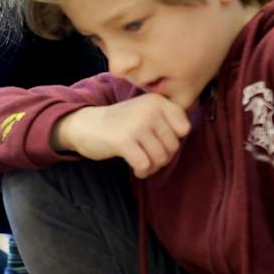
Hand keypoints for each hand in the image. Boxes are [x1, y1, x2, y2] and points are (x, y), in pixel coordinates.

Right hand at [52, 96, 191, 177]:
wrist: (86, 125)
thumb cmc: (121, 123)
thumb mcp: (145, 112)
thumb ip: (167, 119)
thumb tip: (186, 134)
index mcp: (157, 101)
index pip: (184, 128)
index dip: (174, 140)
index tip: (158, 142)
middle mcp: (149, 110)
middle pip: (173, 146)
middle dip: (163, 158)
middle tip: (149, 157)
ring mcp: (136, 125)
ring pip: (160, 157)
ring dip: (153, 167)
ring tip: (143, 164)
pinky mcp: (123, 141)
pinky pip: (145, 165)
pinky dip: (142, 172)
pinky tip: (136, 169)